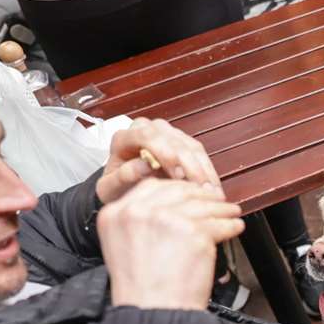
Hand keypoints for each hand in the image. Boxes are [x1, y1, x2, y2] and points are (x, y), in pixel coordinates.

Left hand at [95, 117, 219, 204]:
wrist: (123, 191)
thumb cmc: (116, 190)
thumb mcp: (110, 189)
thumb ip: (123, 176)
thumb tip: (145, 165)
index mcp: (124, 137)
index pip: (148, 136)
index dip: (166, 153)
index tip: (179, 175)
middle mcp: (146, 130)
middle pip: (174, 140)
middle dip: (191, 165)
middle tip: (201, 189)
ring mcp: (166, 135)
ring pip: (191, 145)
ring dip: (204, 170)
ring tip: (212, 193)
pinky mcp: (182, 143)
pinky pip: (200, 153)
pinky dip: (208, 171)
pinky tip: (213, 188)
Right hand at [98, 178, 243, 309]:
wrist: (153, 313)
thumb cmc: (142, 291)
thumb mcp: (123, 247)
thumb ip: (139, 222)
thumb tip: (169, 207)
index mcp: (117, 213)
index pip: (153, 186)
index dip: (178, 188)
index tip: (191, 193)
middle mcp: (140, 212)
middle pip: (180, 192)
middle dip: (202, 196)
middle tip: (216, 200)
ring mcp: (168, 220)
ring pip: (203, 206)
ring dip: (221, 210)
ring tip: (230, 213)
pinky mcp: (195, 233)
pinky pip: (219, 223)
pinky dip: (230, 226)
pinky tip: (234, 227)